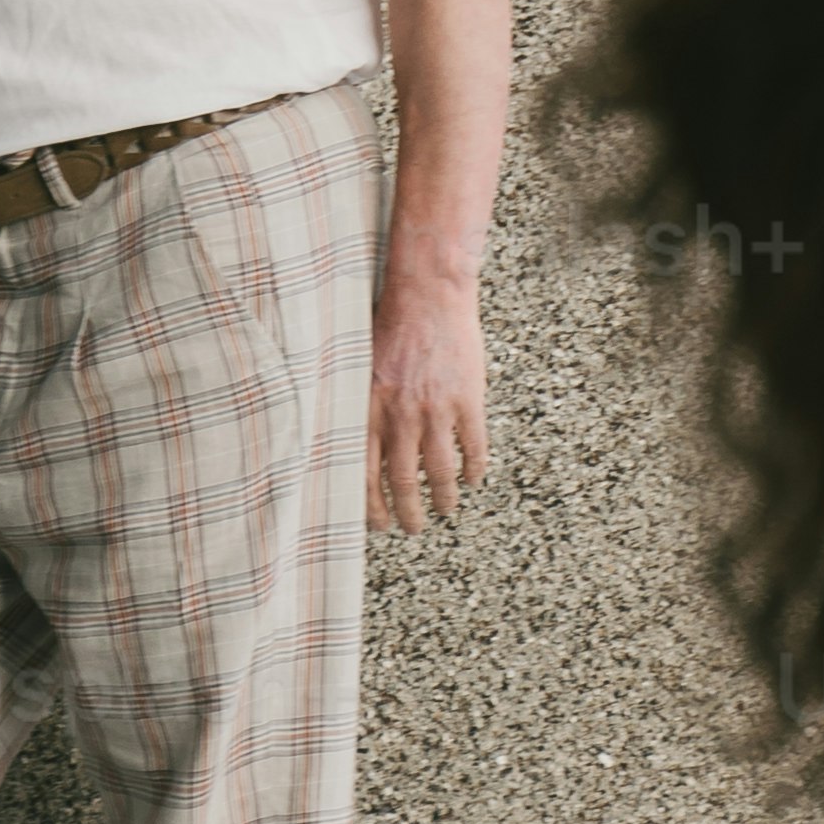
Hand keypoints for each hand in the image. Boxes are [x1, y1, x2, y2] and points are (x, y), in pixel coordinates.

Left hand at [368, 270, 488, 531]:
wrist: (428, 294)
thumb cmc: (388, 325)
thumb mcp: (358, 369)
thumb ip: (358, 409)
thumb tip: (348, 448)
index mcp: (369, 411)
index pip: (364, 476)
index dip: (372, 508)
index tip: (379, 525)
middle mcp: (401, 416)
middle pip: (403, 482)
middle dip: (409, 513)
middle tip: (413, 528)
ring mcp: (436, 410)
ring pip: (441, 472)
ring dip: (444, 498)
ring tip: (446, 510)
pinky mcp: (467, 401)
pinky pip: (474, 448)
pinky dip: (475, 470)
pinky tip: (474, 480)